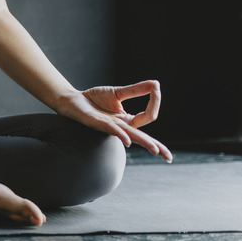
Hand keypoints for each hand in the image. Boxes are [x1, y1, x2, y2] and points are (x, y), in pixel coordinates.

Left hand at [56, 80, 171, 162]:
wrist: (73, 99)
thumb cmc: (94, 99)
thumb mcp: (118, 93)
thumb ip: (136, 90)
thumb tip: (155, 83)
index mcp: (127, 121)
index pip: (148, 116)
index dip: (155, 101)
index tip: (156, 87)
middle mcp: (120, 127)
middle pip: (143, 137)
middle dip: (157, 146)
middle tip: (169, 157)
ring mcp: (109, 127)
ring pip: (130, 136)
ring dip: (144, 142)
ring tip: (156, 150)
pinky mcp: (97, 123)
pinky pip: (111, 130)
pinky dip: (120, 134)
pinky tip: (127, 140)